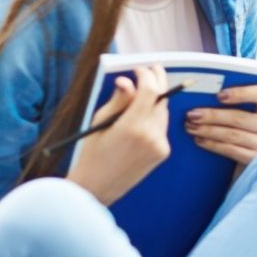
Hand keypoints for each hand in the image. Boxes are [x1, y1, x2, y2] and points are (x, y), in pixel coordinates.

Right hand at [66, 64, 170, 204]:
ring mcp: (160, 145)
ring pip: (164, 112)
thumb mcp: (100, 123)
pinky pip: (162, 127)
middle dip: (158, 81)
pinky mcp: (163, 152)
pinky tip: (143, 115)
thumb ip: (118, 100)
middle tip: (152, 70)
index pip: (150, 91)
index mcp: (132, 126)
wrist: (97, 188)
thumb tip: (128, 80)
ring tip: (145, 90)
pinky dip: (155, 116)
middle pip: (162, 99)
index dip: (147, 75)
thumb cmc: (92, 153)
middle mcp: (150, 135)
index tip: (139, 69)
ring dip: (157, 98)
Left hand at [183, 84, 256, 163]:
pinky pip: (231, 150)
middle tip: (192, 114)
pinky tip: (200, 140)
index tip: (218, 95)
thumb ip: (246, 104)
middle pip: (241, 118)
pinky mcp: (256, 161)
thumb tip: (213, 94)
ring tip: (191, 126)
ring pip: (233, 135)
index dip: (241, 93)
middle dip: (213, 115)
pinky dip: (213, 145)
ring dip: (209, 130)